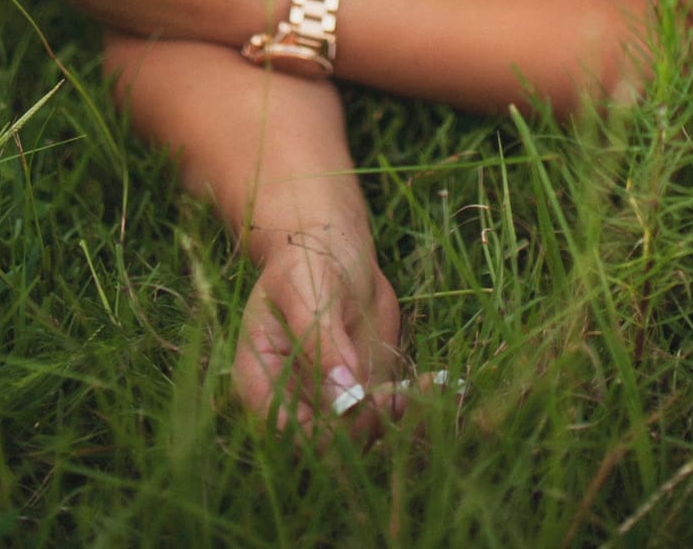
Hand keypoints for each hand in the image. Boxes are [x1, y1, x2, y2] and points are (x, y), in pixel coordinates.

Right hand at [235, 230, 405, 435]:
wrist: (333, 246)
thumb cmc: (306, 261)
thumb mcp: (308, 292)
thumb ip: (321, 343)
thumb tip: (344, 398)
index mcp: (259, 377)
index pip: (282, 430)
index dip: (321, 432)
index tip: (361, 403)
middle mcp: (292, 399)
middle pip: (327, 445)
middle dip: (368, 427)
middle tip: (397, 395)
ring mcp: (330, 401)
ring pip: (364, 438)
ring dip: (400, 421)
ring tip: (425, 386)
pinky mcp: (363, 395)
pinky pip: (388, 419)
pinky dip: (415, 409)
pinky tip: (433, 383)